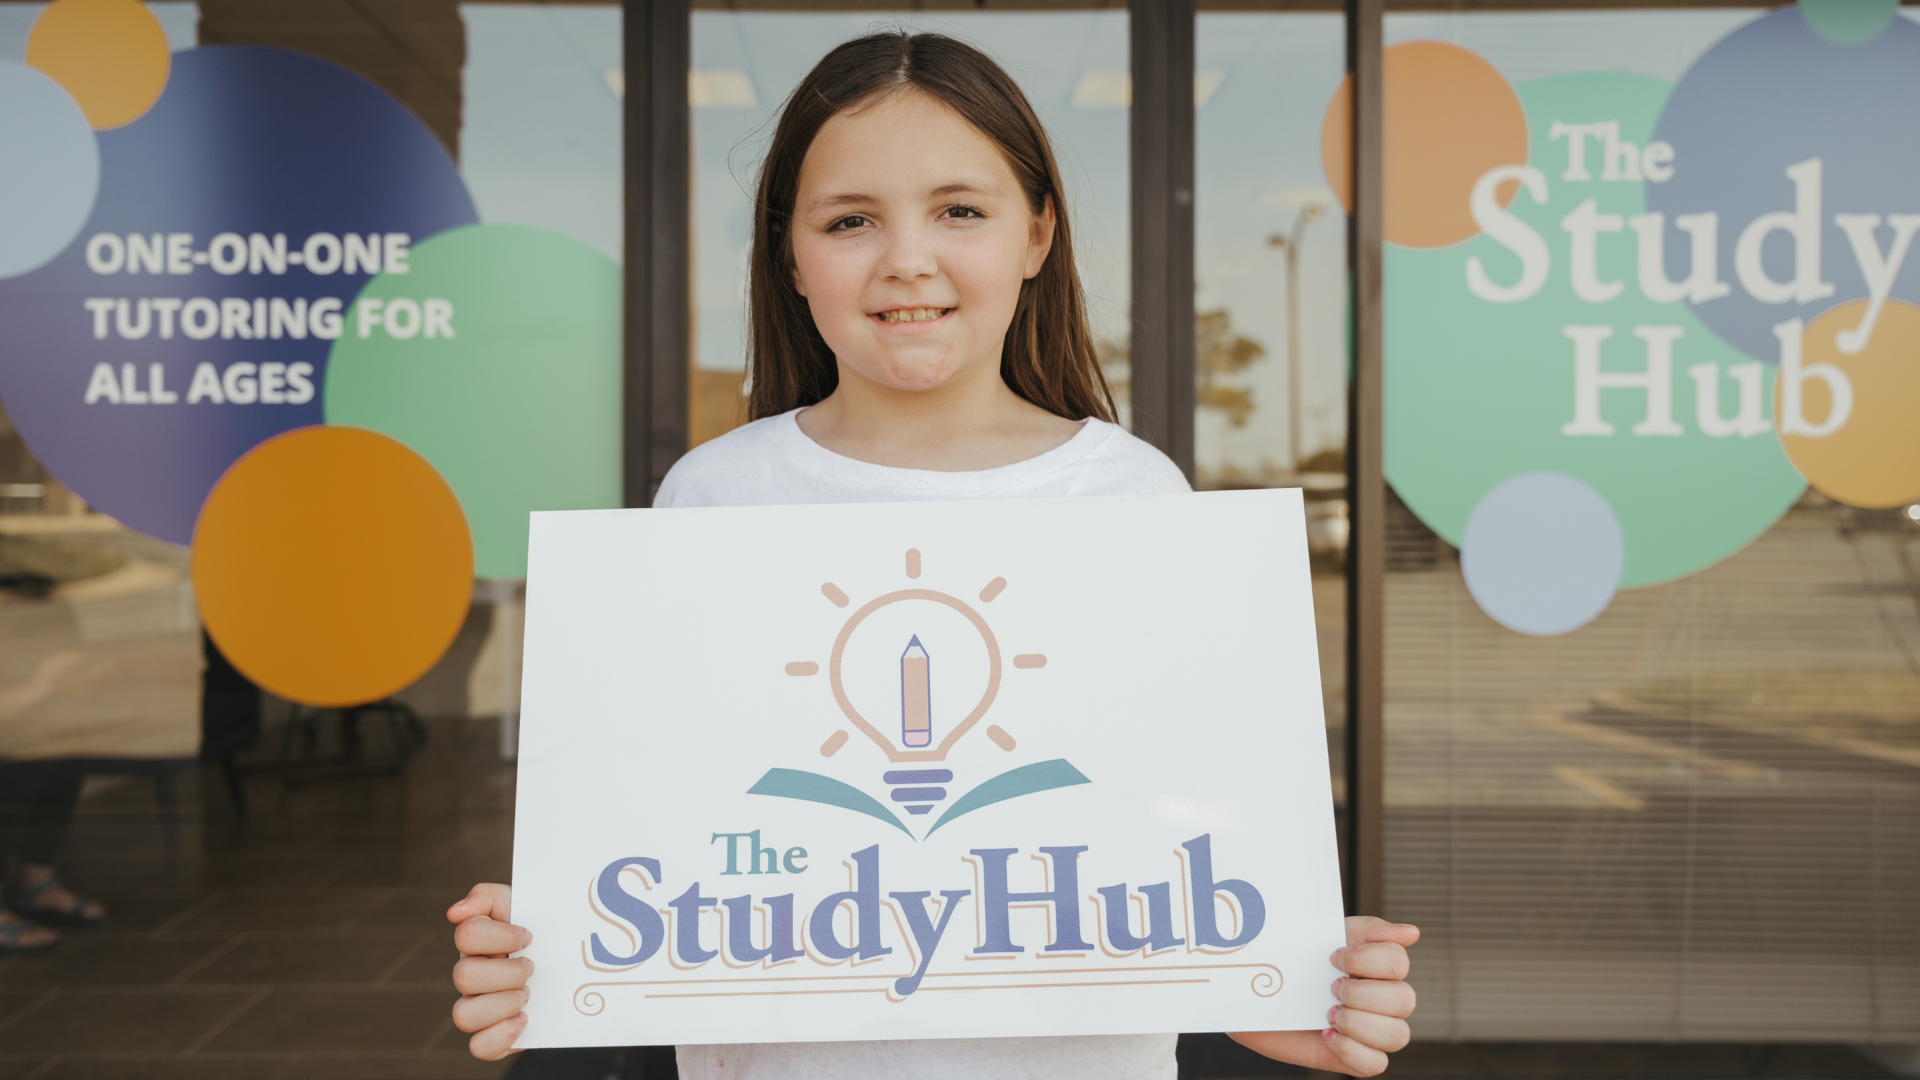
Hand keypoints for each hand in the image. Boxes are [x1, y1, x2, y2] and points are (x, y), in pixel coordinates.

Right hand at [448, 883, 533, 1059]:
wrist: (579, 965)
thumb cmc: (545, 930)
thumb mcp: (525, 903)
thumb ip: (487, 896)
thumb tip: (455, 912)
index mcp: (477, 942)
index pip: (467, 934)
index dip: (502, 937)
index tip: (529, 936)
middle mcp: (471, 975)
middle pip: (463, 977)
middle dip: (507, 973)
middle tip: (532, 968)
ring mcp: (479, 1007)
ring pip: (463, 1016)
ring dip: (503, 1004)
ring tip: (529, 995)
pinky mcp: (493, 1036)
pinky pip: (478, 1047)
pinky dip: (502, 1035)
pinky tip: (525, 1020)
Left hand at [1227, 916, 1418, 1076]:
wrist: (1254, 997)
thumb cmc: (1292, 965)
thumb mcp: (1323, 936)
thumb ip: (1367, 930)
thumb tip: (1412, 933)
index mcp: (1379, 968)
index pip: (1399, 961)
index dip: (1366, 959)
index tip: (1333, 956)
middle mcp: (1384, 1001)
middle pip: (1405, 999)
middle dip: (1361, 992)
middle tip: (1331, 987)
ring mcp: (1373, 1032)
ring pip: (1398, 1035)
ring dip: (1358, 1022)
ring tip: (1328, 1014)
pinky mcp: (1357, 1058)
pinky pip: (1375, 1064)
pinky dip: (1350, 1049)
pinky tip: (1326, 1035)